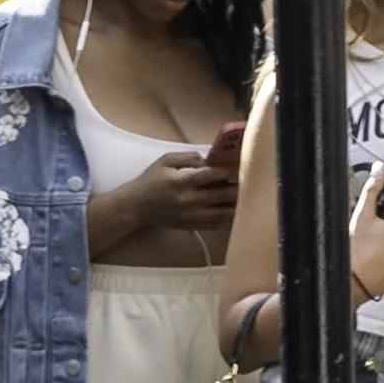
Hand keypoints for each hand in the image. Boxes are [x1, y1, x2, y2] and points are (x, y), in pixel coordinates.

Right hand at [123, 147, 237, 238]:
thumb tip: (210, 159)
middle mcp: (190, 200)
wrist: (136, 207)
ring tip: (243, 194)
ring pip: (225, 212)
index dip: (230, 169)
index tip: (239, 165)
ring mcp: (192, 216)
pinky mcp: (193, 225)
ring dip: (236, 203)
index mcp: (182, 181)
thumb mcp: (165, 160)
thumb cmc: (150, 181)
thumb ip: (189, 157)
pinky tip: (229, 207)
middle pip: (224, 194)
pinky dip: (227, 215)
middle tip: (248, 180)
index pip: (214, 175)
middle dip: (239, 186)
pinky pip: (217, 223)